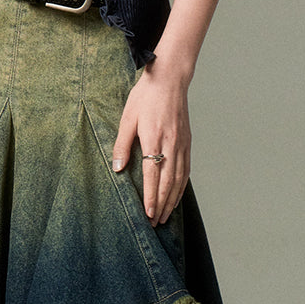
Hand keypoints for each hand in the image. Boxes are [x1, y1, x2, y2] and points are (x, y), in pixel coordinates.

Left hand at [111, 66, 190, 225]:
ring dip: (172, 200)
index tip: (148, 215)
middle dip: (161, 205)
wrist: (169, 80)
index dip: (150, 197)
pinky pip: (186, 170)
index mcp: (154, 138)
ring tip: (165, 216)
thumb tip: (117, 167)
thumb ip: (122, 144)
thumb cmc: (145, 97)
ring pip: (179, 179)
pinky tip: (176, 196)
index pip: (152, 175)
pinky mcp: (187, 142)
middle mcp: (171, 144)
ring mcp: (182, 144)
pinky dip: (181, 187)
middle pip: (168, 182)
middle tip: (155, 223)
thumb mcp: (127, 117)